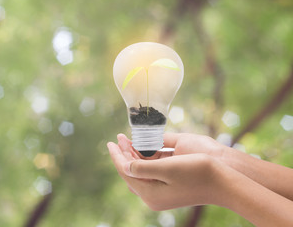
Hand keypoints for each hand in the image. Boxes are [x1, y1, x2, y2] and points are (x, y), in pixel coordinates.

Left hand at [107, 134, 225, 210]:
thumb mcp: (166, 168)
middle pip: (132, 171)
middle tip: (118, 137)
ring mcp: (162, 192)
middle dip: (124, 153)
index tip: (110, 142)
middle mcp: (154, 196)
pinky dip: (145, 160)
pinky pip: (151, 172)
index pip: (126, 171)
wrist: (225, 182)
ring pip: (141, 171)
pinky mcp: (170, 187)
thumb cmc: (197, 172)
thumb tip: (123, 165)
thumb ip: (142, 167)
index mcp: (150, 194)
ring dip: (134, 155)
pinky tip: (143, 149)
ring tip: (127, 140)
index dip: (117, 155)